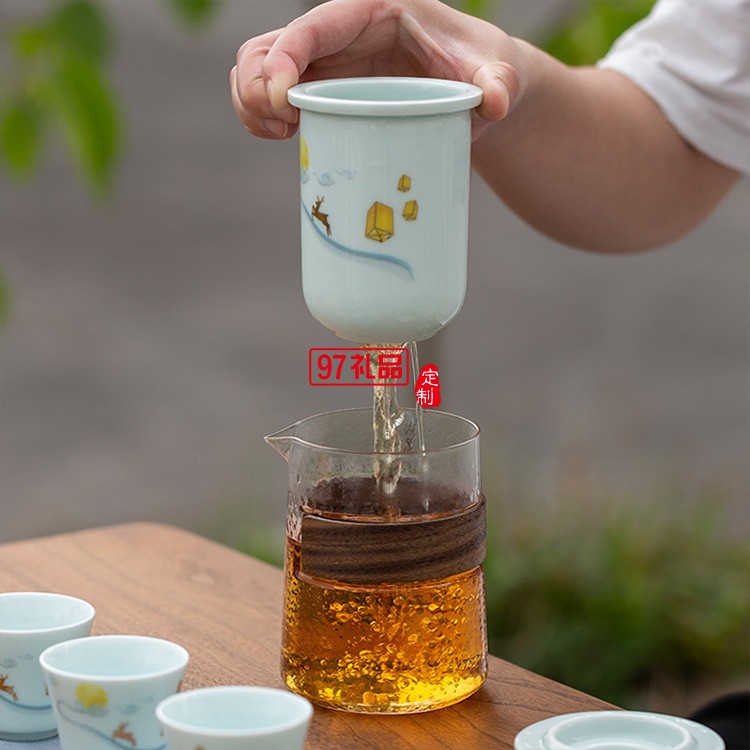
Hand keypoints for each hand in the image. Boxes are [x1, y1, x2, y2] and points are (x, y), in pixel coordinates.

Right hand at [230, 0, 527, 139]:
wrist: (472, 87)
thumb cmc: (480, 70)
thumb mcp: (494, 73)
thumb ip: (498, 82)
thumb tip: (494, 101)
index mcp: (373, 9)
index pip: (314, 24)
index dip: (285, 57)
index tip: (283, 100)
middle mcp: (339, 30)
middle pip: (269, 45)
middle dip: (256, 85)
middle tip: (281, 127)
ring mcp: (325, 59)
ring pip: (259, 66)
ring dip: (250, 101)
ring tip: (281, 135)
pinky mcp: (321, 87)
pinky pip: (271, 92)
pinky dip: (261, 114)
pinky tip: (284, 136)